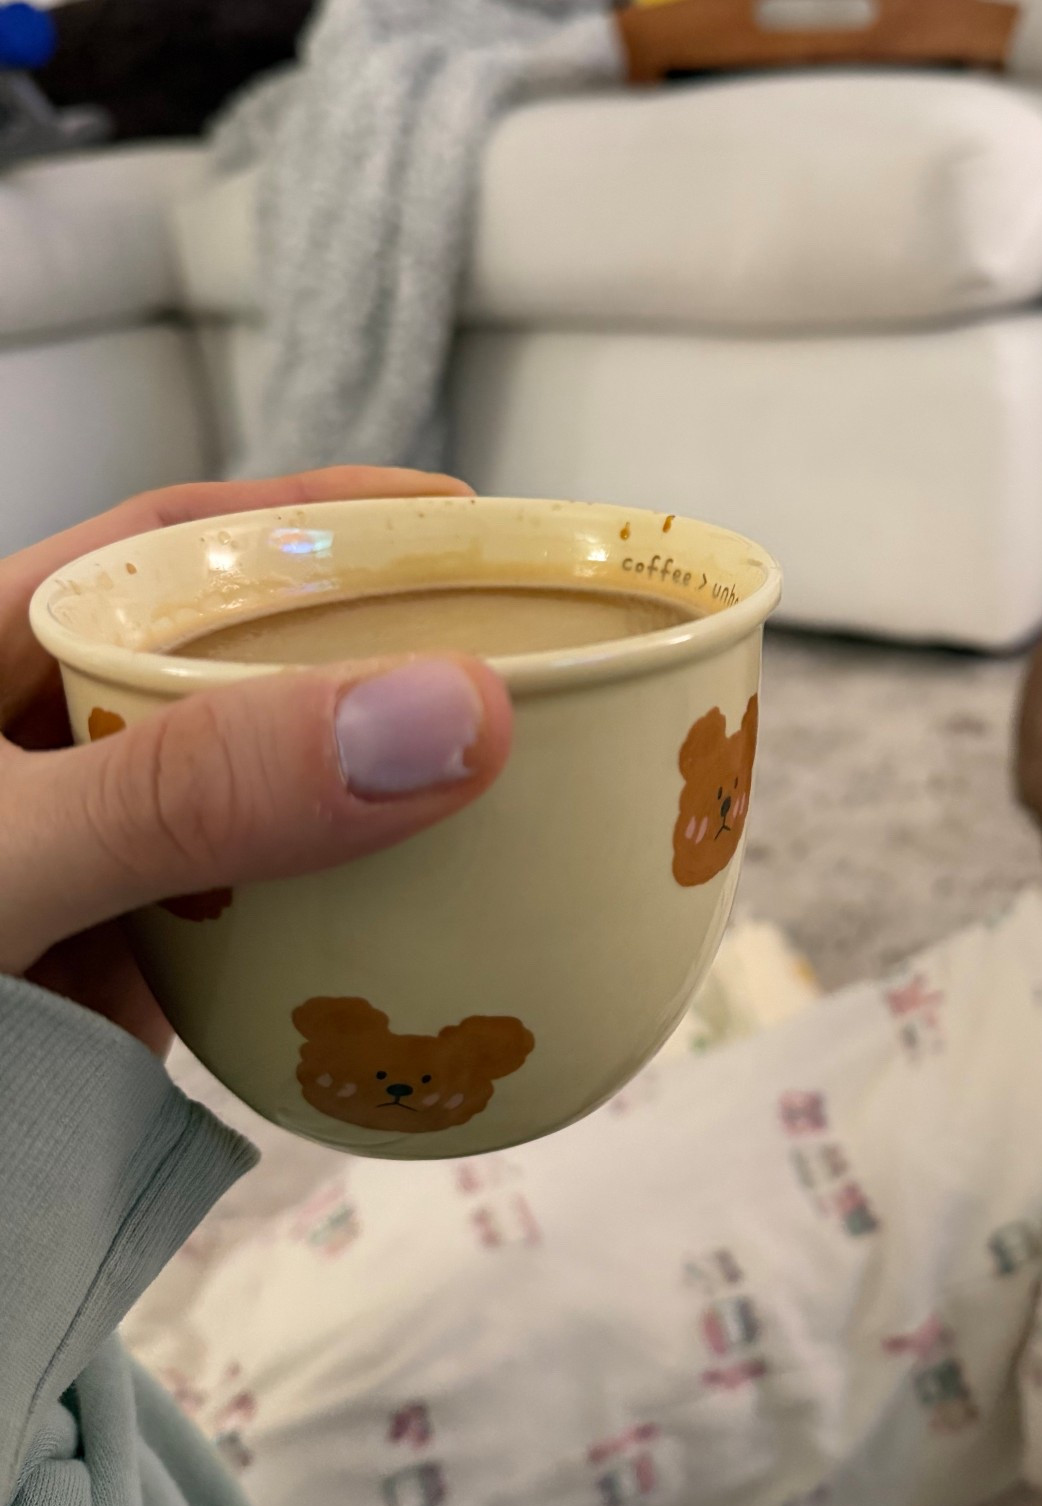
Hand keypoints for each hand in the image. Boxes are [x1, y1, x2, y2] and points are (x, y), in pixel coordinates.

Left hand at [0, 471, 512, 1056]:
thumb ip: (196, 787)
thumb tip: (449, 718)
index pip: (183, 545)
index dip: (328, 521)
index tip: (469, 527)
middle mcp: (47, 748)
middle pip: (242, 677)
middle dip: (379, 673)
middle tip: (530, 679)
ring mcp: (80, 869)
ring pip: (252, 818)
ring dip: (365, 823)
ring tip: (512, 813)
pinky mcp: (98, 984)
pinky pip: (235, 943)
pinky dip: (321, 951)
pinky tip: (411, 959)